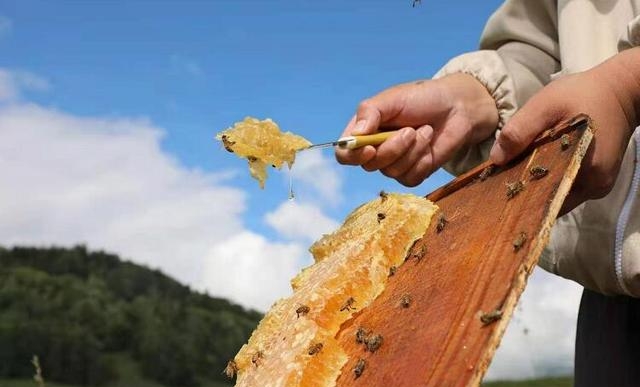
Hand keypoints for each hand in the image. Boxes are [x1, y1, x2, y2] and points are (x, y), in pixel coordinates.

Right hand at [335, 73, 498, 186]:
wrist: (457, 108)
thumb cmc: (423, 98)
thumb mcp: (393, 98)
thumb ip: (370, 112)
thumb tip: (355, 135)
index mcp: (364, 131)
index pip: (345, 154)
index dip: (353, 156)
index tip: (370, 149)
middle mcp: (375, 150)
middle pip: (369, 165)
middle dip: (392, 149)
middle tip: (410, 130)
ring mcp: (394, 164)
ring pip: (392, 172)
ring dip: (412, 151)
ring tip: (424, 131)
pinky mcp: (413, 173)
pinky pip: (410, 178)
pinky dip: (422, 161)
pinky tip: (429, 146)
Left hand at [490, 48, 639, 212]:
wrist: (620, 88)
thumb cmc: (583, 94)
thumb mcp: (547, 104)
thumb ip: (520, 130)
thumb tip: (496, 160)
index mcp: (586, 173)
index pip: (545, 201)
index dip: (519, 197)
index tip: (496, 189)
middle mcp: (594, 187)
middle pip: (550, 199)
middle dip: (525, 191)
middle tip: (499, 181)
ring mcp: (597, 185)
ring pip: (557, 192)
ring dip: (537, 184)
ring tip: (514, 172)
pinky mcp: (598, 179)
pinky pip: (566, 184)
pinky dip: (550, 177)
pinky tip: (534, 166)